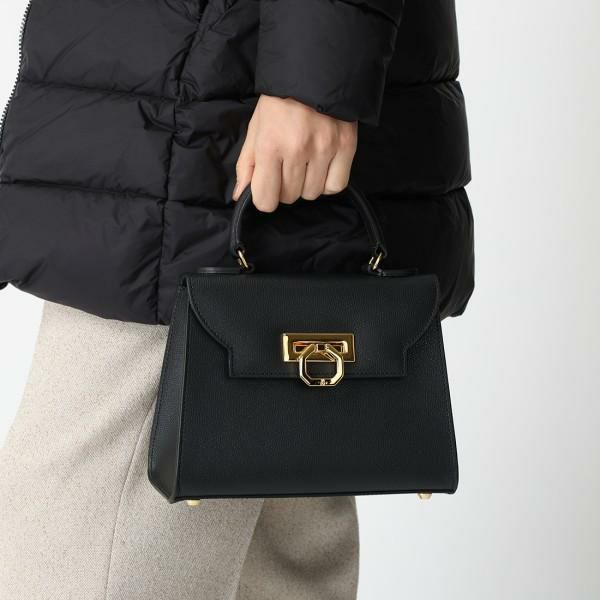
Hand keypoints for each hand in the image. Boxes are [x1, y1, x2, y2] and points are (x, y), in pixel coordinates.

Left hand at [233, 95, 357, 211]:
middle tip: (287, 167)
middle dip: (285, 187)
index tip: (268, 188)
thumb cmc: (279, 102)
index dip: (265, 198)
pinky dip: (328, 182)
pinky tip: (322, 167)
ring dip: (307, 184)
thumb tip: (241, 197)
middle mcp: (297, 150)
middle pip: (290, 197)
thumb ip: (247, 165)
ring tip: (306, 163)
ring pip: (312, 194)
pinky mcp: (346, 146)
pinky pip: (335, 186)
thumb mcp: (256, 129)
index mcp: (270, 145)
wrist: (315, 69)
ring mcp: (324, 149)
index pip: (266, 200)